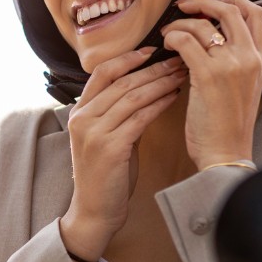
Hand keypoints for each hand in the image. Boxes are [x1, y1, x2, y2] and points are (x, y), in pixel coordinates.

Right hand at [60, 47, 187, 260]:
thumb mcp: (106, 137)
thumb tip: (143, 88)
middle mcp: (83, 118)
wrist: (95, 211)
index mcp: (79, 112)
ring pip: (132, 96)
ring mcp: (94, 132)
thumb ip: (117, 113)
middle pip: (121, 81)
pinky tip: (174, 97)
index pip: (102, 73)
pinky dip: (159, 104)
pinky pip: (139, 117)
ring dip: (160, 82)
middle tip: (178, 58)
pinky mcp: (110, 148)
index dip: (128, 58)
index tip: (152, 49)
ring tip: (181, 73)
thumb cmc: (106, 175)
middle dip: (153, 68)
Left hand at [160, 0, 261, 168]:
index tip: (211, 6)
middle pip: (231, 10)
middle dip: (204, 2)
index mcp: (261, 61)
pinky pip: (186, 40)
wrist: (226, 155)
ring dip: (181, 23)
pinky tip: (167, 45)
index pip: (256, 14)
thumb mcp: (244, 88)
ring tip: (168, 33)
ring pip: (204, 24)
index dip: (232, 1)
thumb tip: (214, 38)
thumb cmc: (228, 127)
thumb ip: (237, 62)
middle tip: (184, 7)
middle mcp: (250, 58)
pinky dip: (172, 36)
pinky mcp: (208, 76)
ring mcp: (231, 65)